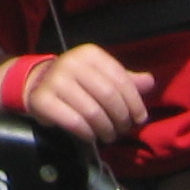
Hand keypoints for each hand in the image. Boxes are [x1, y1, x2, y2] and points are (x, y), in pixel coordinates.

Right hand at [10, 43, 155, 145]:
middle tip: (122, 130)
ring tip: (108, 135)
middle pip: (108, 96)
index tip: (139, 119)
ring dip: (106, 129)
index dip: (135, 102)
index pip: (120, 79)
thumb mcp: (102, 77)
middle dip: (121, 118)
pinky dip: (87, 133)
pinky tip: (91, 136)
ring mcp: (55, 80)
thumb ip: (126, 81)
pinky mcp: (42, 99)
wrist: (39, 84)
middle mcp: (71, 62)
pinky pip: (74, 122)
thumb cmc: (79, 82)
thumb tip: (150, 82)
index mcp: (89, 54)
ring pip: (92, 111)